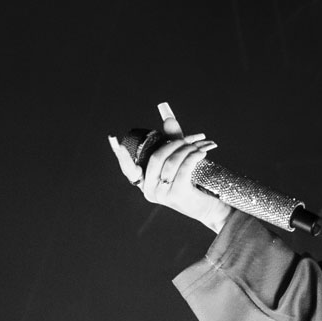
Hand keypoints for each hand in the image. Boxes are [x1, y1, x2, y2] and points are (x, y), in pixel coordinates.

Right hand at [108, 104, 230, 232]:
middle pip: (156, 158)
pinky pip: (183, 168)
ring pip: (171, 162)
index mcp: (145, 182)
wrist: (209, 207)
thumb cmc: (193, 182)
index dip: (120, 154)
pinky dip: (194, 156)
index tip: (112, 138)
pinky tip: (203, 152)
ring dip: (188, 149)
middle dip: (175, 143)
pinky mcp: (176, 195)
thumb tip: (166, 114)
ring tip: (201, 146)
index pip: (129, 169)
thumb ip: (172, 138)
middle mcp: (149, 190)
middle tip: (192, 138)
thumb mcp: (181, 158)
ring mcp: (161, 195)